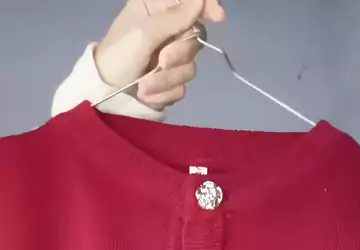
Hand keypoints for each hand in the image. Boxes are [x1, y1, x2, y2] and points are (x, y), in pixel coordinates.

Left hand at [95, 0, 223, 109]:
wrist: (104, 93)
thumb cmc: (118, 55)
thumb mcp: (144, 33)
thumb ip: (175, 18)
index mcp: (158, 8)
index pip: (192, 2)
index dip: (208, 6)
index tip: (218, 16)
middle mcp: (168, 30)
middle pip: (196, 38)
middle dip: (178, 55)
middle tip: (160, 62)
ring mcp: (171, 57)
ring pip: (190, 67)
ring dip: (166, 80)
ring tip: (143, 86)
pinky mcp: (171, 81)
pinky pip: (182, 87)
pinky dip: (164, 93)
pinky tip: (146, 94)